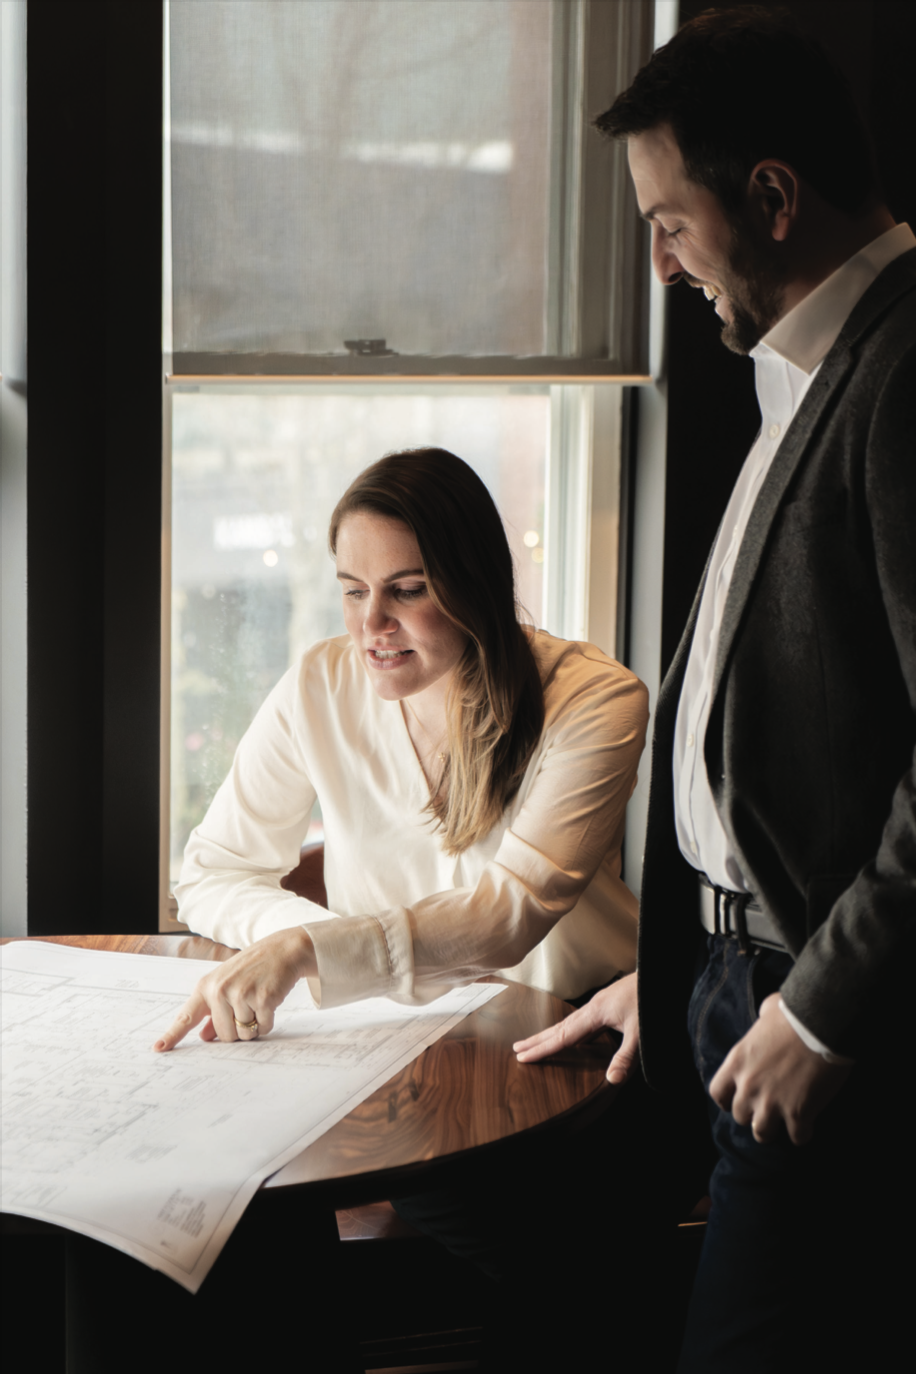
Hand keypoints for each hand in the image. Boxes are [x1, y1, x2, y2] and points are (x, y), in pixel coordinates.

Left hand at [152, 927, 315, 1051]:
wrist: (282, 950)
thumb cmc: (253, 968)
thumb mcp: (227, 984)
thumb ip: (212, 1011)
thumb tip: (204, 1036)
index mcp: (206, 987)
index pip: (186, 1017)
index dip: (172, 1035)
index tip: (159, 1048)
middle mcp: (219, 990)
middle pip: (224, 1035)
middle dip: (238, 1030)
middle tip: (248, 1007)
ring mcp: (240, 994)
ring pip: (244, 1034)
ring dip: (255, 1025)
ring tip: (259, 1002)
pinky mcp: (261, 999)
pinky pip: (263, 1028)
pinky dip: (268, 1021)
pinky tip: (270, 1001)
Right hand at [513, 971, 639, 1083]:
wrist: (662, 973)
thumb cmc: (651, 999)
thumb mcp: (641, 1032)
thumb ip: (626, 1057)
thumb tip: (612, 1080)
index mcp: (595, 1013)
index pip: (563, 1036)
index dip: (543, 1048)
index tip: (523, 1056)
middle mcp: (593, 1008)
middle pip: (559, 1027)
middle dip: (538, 1039)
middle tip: (517, 1048)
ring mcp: (600, 1005)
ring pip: (570, 1023)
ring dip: (552, 1034)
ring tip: (537, 1042)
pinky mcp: (608, 1005)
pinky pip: (582, 1021)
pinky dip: (570, 1030)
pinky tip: (574, 1038)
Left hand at [709, 993, 851, 1144]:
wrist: (822, 1024)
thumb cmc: (794, 1014)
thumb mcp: (767, 1010)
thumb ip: (761, 1021)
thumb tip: (767, 1017)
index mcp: (737, 1061)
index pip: (717, 1093)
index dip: (727, 1098)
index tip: (737, 1098)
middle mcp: (749, 1086)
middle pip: (740, 1116)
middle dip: (752, 1113)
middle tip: (767, 1107)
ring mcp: (771, 1102)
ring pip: (762, 1133)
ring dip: (772, 1129)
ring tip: (783, 1122)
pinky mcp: (798, 1114)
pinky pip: (797, 1138)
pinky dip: (803, 1133)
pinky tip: (808, 1124)